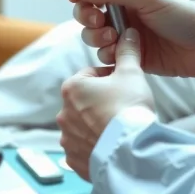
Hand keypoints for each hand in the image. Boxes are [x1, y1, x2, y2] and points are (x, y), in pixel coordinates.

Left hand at [56, 27, 153, 181]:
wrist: (132, 149)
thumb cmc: (129, 108)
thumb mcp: (131, 73)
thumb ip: (127, 52)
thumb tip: (128, 34)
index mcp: (72, 88)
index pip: (91, 75)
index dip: (110, 78)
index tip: (123, 86)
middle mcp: (63, 113)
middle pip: (86, 101)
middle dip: (101, 103)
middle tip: (123, 108)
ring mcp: (67, 139)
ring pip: (83, 126)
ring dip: (97, 126)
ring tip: (118, 129)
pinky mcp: (74, 159)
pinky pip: (84, 149)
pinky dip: (95, 147)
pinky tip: (111, 145)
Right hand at [68, 0, 194, 77]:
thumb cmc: (182, 15)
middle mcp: (122, 12)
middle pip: (87, 13)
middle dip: (86, 18)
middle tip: (98, 21)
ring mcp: (124, 35)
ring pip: (93, 36)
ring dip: (97, 38)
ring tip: (113, 38)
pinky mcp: (128, 56)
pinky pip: (106, 56)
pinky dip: (108, 55)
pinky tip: (121, 54)